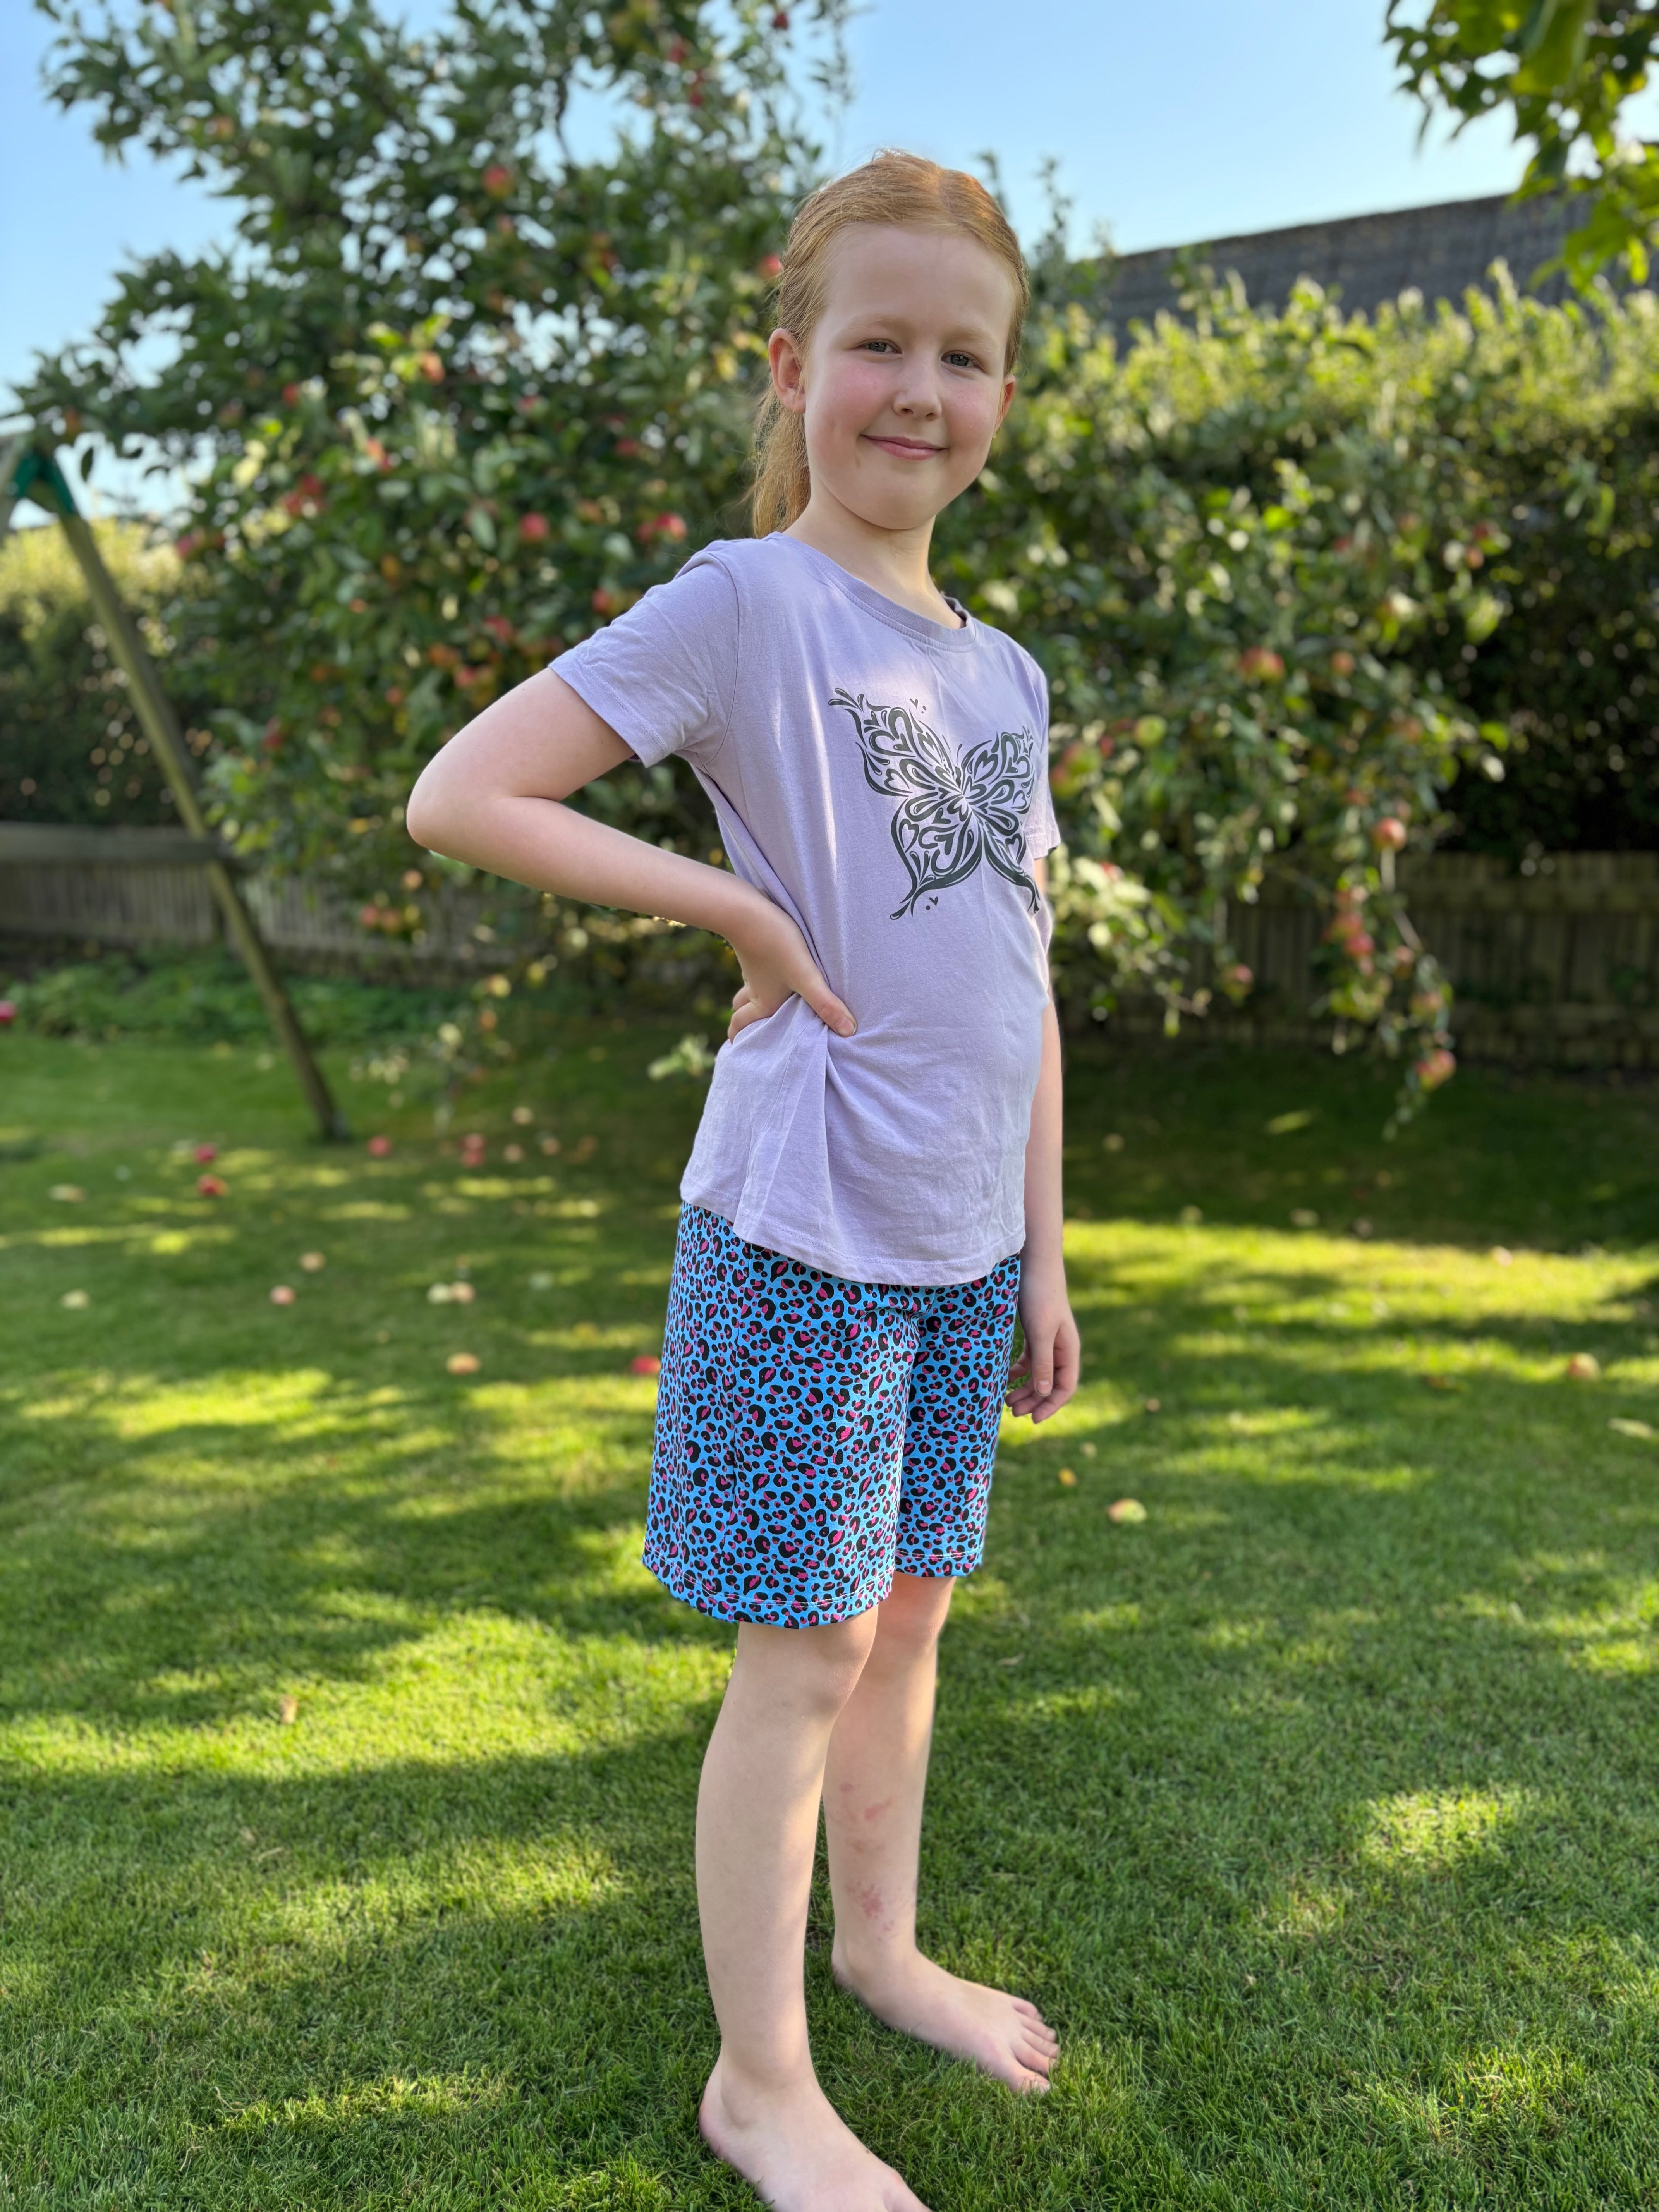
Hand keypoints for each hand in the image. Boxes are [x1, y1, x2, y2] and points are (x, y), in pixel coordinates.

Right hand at [726, 892, 856, 1042]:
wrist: (748, 910)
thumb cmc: (776, 945)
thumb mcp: (806, 976)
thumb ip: (826, 1003)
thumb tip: (849, 1031)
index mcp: (765, 1003)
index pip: (743, 1025)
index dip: (738, 1037)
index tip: (737, 1049)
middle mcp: (755, 989)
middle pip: (741, 1010)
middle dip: (742, 1023)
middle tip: (743, 1032)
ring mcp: (753, 969)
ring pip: (747, 989)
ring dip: (749, 1000)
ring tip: (756, 1004)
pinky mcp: (756, 949)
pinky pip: (755, 969)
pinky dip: (759, 977)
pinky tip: (771, 970)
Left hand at [1006, 1265, 1079, 1422]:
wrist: (1033, 1264)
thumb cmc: (1039, 1296)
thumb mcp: (1041, 1331)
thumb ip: (1043, 1362)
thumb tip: (1046, 1393)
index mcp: (1068, 1350)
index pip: (1065, 1387)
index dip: (1051, 1406)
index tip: (1033, 1420)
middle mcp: (1060, 1349)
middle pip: (1049, 1384)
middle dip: (1033, 1401)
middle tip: (1012, 1413)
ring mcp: (1047, 1341)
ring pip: (1038, 1374)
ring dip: (1024, 1389)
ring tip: (1006, 1402)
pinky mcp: (1034, 1333)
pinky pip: (1028, 1361)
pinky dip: (1018, 1372)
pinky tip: (1004, 1378)